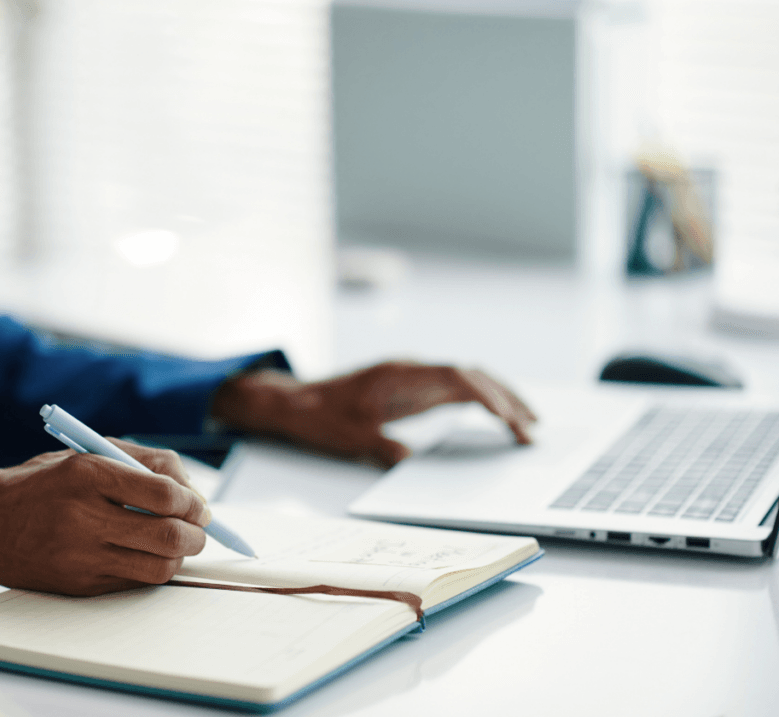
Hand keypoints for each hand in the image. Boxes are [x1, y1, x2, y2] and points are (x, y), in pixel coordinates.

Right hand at [0, 440, 209, 594]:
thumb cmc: (41, 482)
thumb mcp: (85, 452)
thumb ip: (141, 460)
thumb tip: (191, 487)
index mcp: (87, 473)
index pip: (162, 491)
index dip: (191, 500)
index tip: (196, 503)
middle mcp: (82, 516)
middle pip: (167, 534)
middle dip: (196, 533)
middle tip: (199, 528)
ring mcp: (78, 555)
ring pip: (157, 567)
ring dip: (180, 556)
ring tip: (178, 543)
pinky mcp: (76, 585)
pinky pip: (133, 583)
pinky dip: (151, 570)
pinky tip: (147, 555)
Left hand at [212, 361, 536, 466]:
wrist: (297, 401)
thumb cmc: (321, 416)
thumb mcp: (351, 437)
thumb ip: (383, 446)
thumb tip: (412, 461)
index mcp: (401, 374)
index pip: (457, 376)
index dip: (488, 396)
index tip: (510, 419)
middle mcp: (412, 369)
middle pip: (471, 375)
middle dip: (506, 398)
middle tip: (532, 427)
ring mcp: (414, 376)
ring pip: (467, 379)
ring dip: (497, 397)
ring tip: (526, 423)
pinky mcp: (412, 386)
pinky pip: (454, 388)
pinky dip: (480, 401)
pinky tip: (495, 417)